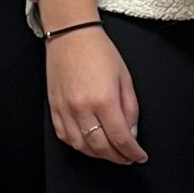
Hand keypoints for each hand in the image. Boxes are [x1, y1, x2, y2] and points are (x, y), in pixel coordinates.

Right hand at [47, 26, 145, 164]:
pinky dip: (79, 145)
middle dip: (118, 158)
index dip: (132, 152)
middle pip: (101, 147)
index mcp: (104, 99)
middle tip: (127, 158)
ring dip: (98, 155)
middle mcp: (82, 107)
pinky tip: (89, 143)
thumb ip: (130, 109)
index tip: (139, 156)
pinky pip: (65, 137)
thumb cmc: (98, 51)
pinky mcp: (54, 108)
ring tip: (110, 152)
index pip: (120, 138)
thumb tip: (131, 133)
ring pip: (81, 147)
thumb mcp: (125, 78)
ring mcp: (65, 109)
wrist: (70, 34)